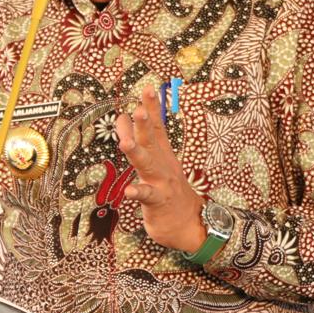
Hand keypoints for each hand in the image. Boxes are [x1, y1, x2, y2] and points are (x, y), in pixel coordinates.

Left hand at [116, 84, 206, 252]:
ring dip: (137, 153)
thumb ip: (139, 141)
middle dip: (144, 125)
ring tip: (125, 143)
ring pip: (148, 165)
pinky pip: (148, 196)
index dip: (152, 108)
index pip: (158, 127)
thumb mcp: (156, 163)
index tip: (147, 89)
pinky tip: (129, 191)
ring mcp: (163, 183)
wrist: (191, 224)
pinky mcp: (159, 203)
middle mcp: (164, 165)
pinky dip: (139, 192)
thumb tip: (122, 117)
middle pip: (153, 141)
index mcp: (164, 155)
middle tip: (137, 109)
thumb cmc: (168, 191)